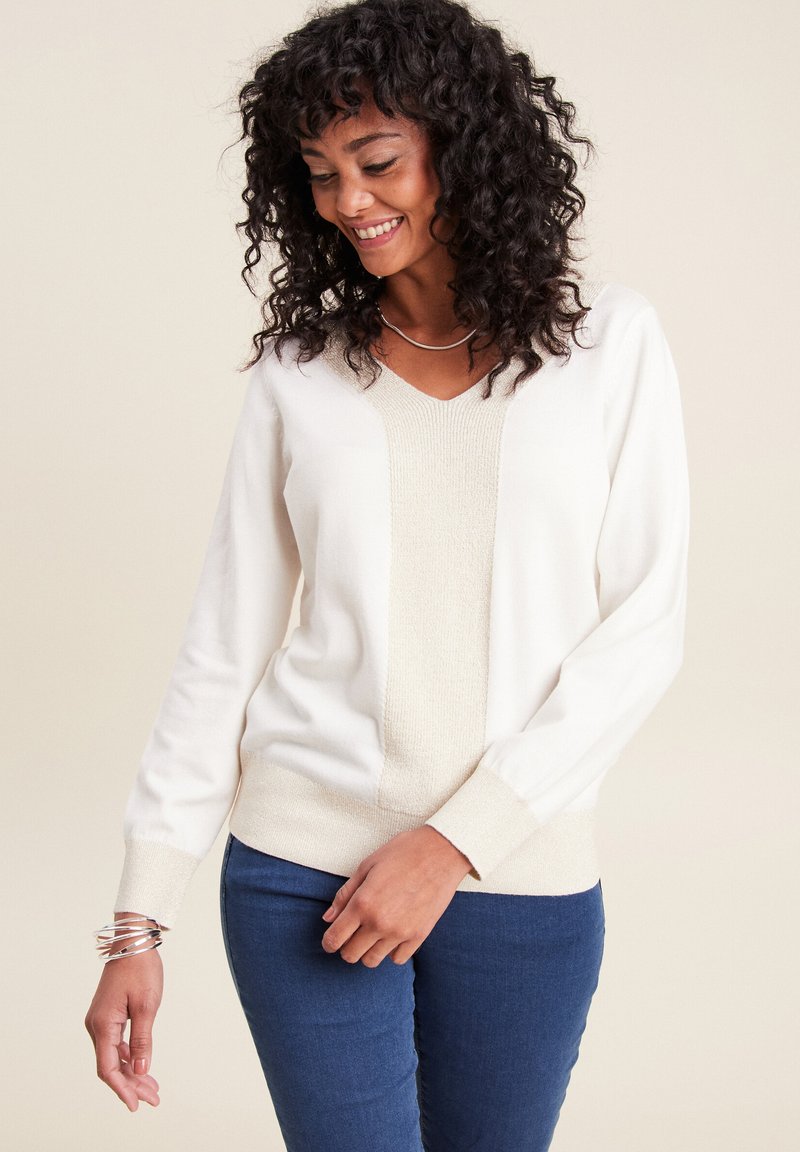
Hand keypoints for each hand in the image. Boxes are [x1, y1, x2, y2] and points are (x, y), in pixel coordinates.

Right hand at [84, 938, 162, 1111]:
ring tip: (152, 1089)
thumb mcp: (147, 1006)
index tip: (136, 1104)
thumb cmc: (141, 969)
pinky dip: (129, 1057)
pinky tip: (143, 1067)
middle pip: (111, 1066)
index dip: (122, 1089)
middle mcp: (96, 1026)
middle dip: (132, 1084)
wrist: (133, 942)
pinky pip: (116, 1044)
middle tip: (153, 1099)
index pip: (108, 1069)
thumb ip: (142, 1040)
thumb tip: (140, 1069)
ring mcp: (100, 1021)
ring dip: (132, 1072)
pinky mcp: (107, 1015)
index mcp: (102, 1025)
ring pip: (114, 1056)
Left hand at [320, 826, 472, 966]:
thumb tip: (328, 918)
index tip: (330, 939)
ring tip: (372, 933)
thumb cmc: (403, 852)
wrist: (442, 852)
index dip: (328, 942)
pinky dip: (391, 951)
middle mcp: (379, 923)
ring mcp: (401, 932)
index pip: (334, 939)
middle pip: (350, 955)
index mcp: (363, 903)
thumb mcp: (367, 865)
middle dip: (346, 946)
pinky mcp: (419, 936)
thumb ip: (345, 894)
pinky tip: (392, 934)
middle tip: (352, 933)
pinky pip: (397, 959)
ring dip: (367, 951)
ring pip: (372, 961)